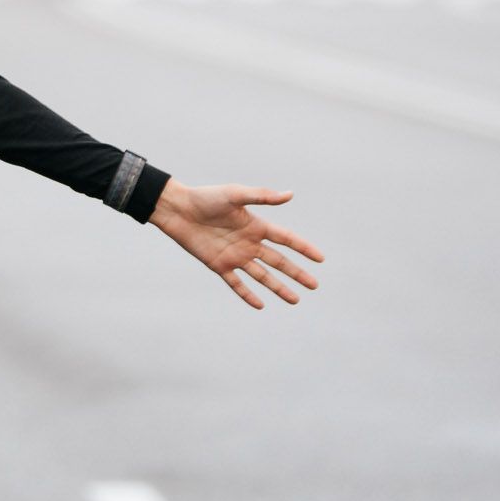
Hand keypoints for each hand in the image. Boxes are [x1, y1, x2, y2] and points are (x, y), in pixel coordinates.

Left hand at [148, 181, 323, 308]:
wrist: (178, 210)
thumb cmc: (206, 198)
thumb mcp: (235, 194)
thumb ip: (262, 196)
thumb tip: (291, 194)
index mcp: (256, 225)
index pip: (286, 239)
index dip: (303, 248)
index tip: (321, 259)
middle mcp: (249, 243)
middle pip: (279, 261)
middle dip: (297, 273)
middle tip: (314, 286)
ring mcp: (235, 256)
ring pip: (262, 276)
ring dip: (278, 288)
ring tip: (295, 300)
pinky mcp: (219, 265)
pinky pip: (236, 284)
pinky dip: (248, 294)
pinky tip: (260, 305)